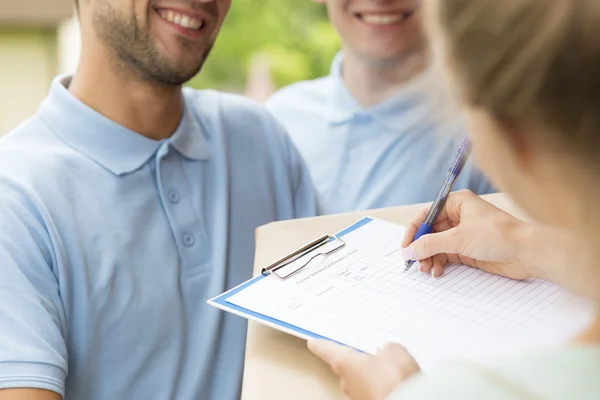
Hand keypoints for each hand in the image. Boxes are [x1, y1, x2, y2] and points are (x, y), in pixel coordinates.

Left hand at [307, 339, 418, 399]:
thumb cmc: (393, 380)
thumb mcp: (394, 352)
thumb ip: (387, 349)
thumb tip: (388, 351)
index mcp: (344, 362)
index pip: (327, 350)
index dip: (320, 345)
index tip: (312, 343)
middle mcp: (347, 382)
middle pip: (347, 366)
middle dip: (360, 360)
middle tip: (374, 353)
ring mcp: (358, 396)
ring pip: (363, 380)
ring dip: (374, 375)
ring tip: (394, 370)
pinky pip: (375, 391)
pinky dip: (383, 387)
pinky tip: (397, 383)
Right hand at [401, 190, 534, 279]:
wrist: (528, 253)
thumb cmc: (499, 236)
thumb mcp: (459, 239)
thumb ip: (430, 244)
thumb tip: (408, 250)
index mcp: (456, 203)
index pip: (426, 215)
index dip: (414, 231)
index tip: (405, 247)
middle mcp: (459, 216)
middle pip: (430, 232)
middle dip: (422, 248)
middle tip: (415, 262)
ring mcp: (464, 233)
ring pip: (437, 245)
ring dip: (430, 258)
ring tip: (427, 270)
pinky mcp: (469, 249)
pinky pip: (447, 255)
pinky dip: (440, 263)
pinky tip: (438, 271)